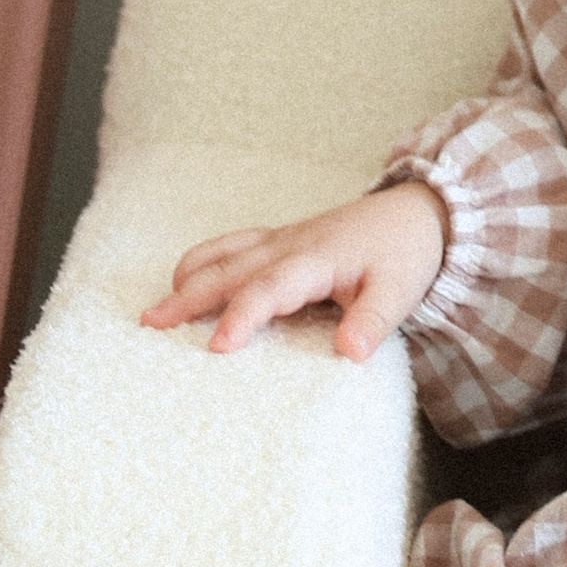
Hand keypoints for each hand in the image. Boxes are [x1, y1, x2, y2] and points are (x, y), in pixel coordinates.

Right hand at [139, 183, 448, 360]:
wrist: (416, 211)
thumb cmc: (405, 253)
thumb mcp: (400, 290)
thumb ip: (373, 321)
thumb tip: (350, 355)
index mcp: (315, 259)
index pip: (268, 290)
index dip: (242, 316)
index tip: (217, 346)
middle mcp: (289, 245)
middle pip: (229, 271)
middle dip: (188, 298)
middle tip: (150, 324)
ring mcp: (281, 239)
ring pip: (223, 254)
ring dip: (187, 278)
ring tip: (156, 308)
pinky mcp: (280, 239)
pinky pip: (232, 245)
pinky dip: (203, 261)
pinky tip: (185, 279)